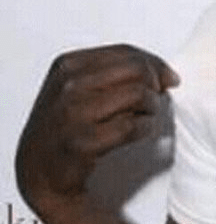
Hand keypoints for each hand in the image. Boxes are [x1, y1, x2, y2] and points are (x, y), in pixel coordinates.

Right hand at [16, 44, 179, 214]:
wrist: (39, 171)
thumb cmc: (63, 128)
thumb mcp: (77, 88)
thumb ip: (112, 73)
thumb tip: (161, 72)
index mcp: (68, 65)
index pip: (126, 52)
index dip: (155, 64)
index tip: (167, 77)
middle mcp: (68, 85)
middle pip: (136, 69)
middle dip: (156, 84)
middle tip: (157, 99)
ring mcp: (73, 113)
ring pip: (138, 94)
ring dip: (151, 107)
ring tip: (146, 116)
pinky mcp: (83, 141)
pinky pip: (132, 126)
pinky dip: (145, 128)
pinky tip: (140, 131)